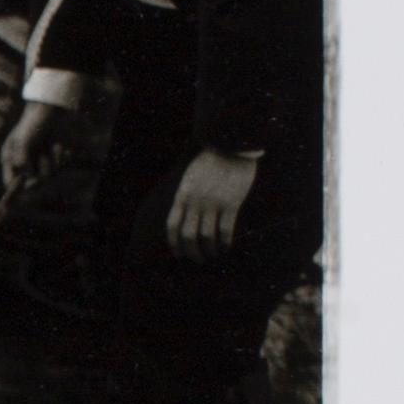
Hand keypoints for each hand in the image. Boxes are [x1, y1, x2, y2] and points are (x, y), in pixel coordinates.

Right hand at [0, 98, 78, 200]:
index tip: (22, 195)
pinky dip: (60, 157)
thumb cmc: (32, 123)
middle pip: (30, 182)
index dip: (14, 191)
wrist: (50, 108)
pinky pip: (59, 166)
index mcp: (10, 159)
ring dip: (51, 163)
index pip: (10, 182)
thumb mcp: (23, 141)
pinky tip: (59, 145)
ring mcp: (40, 160)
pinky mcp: (54, 157)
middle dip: (38, 177)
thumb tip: (27, 181)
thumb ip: (22, 161)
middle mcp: (25, 162)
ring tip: (54, 147)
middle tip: (41, 175)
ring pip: (47, 174)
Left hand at [168, 149, 259, 263]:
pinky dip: (224, 243)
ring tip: (212, 256)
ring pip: (207, 237)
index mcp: (182, 195)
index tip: (178, 253)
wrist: (231, 144)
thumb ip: (187, 193)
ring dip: (209, 250)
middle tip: (197, 259)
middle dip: (191, 252)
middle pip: (188, 236)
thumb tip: (186, 211)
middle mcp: (195, 202)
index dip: (174, 243)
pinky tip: (225, 248)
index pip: (172, 226)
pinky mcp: (231, 203)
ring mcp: (213, 204)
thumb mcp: (191, 176)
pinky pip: (225, 230)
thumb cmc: (212, 158)